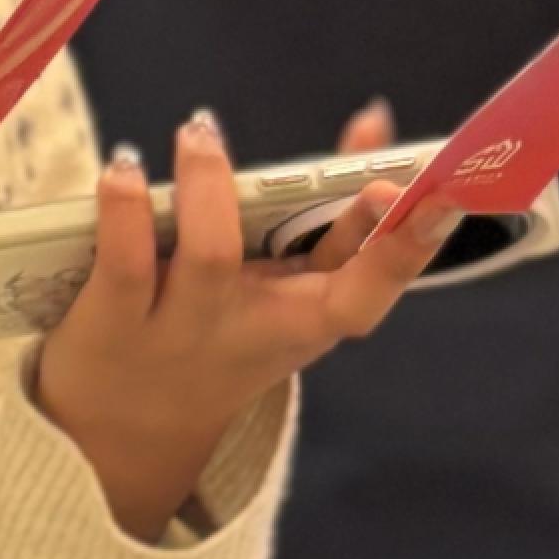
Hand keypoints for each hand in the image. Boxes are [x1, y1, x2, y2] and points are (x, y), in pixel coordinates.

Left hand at [32, 109, 462, 541]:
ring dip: (211, 187)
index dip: (412, 246)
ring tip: (202, 132)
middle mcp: (256, 332)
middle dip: (356, 233)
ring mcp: (188, 332)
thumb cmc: (222, 337)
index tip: (443, 195)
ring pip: (213, 260)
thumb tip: (375, 120)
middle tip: (376, 180)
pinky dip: (126, 209)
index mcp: (305, 321)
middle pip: (317, 290)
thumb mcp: (284, 291)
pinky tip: (126, 168)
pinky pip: (126, 262)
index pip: (374, 289)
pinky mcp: (115, 324)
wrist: (122, 438)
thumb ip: (329, 218)